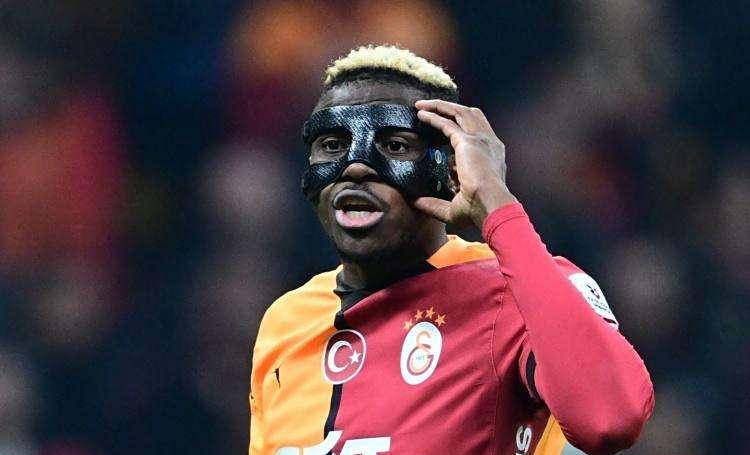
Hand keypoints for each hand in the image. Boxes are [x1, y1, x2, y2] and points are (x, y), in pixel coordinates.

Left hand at [414, 99, 517, 227]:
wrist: (491, 205)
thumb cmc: (479, 210)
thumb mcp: (455, 208)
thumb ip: (435, 203)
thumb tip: (416, 202)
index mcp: (493, 157)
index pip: (479, 132)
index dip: (462, 125)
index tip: (444, 125)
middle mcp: (490, 144)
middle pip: (470, 115)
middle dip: (450, 108)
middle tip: (431, 108)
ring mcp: (480, 140)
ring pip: (460, 112)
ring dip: (440, 106)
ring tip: (422, 106)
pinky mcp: (467, 141)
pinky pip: (447, 122)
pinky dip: (434, 116)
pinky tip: (421, 114)